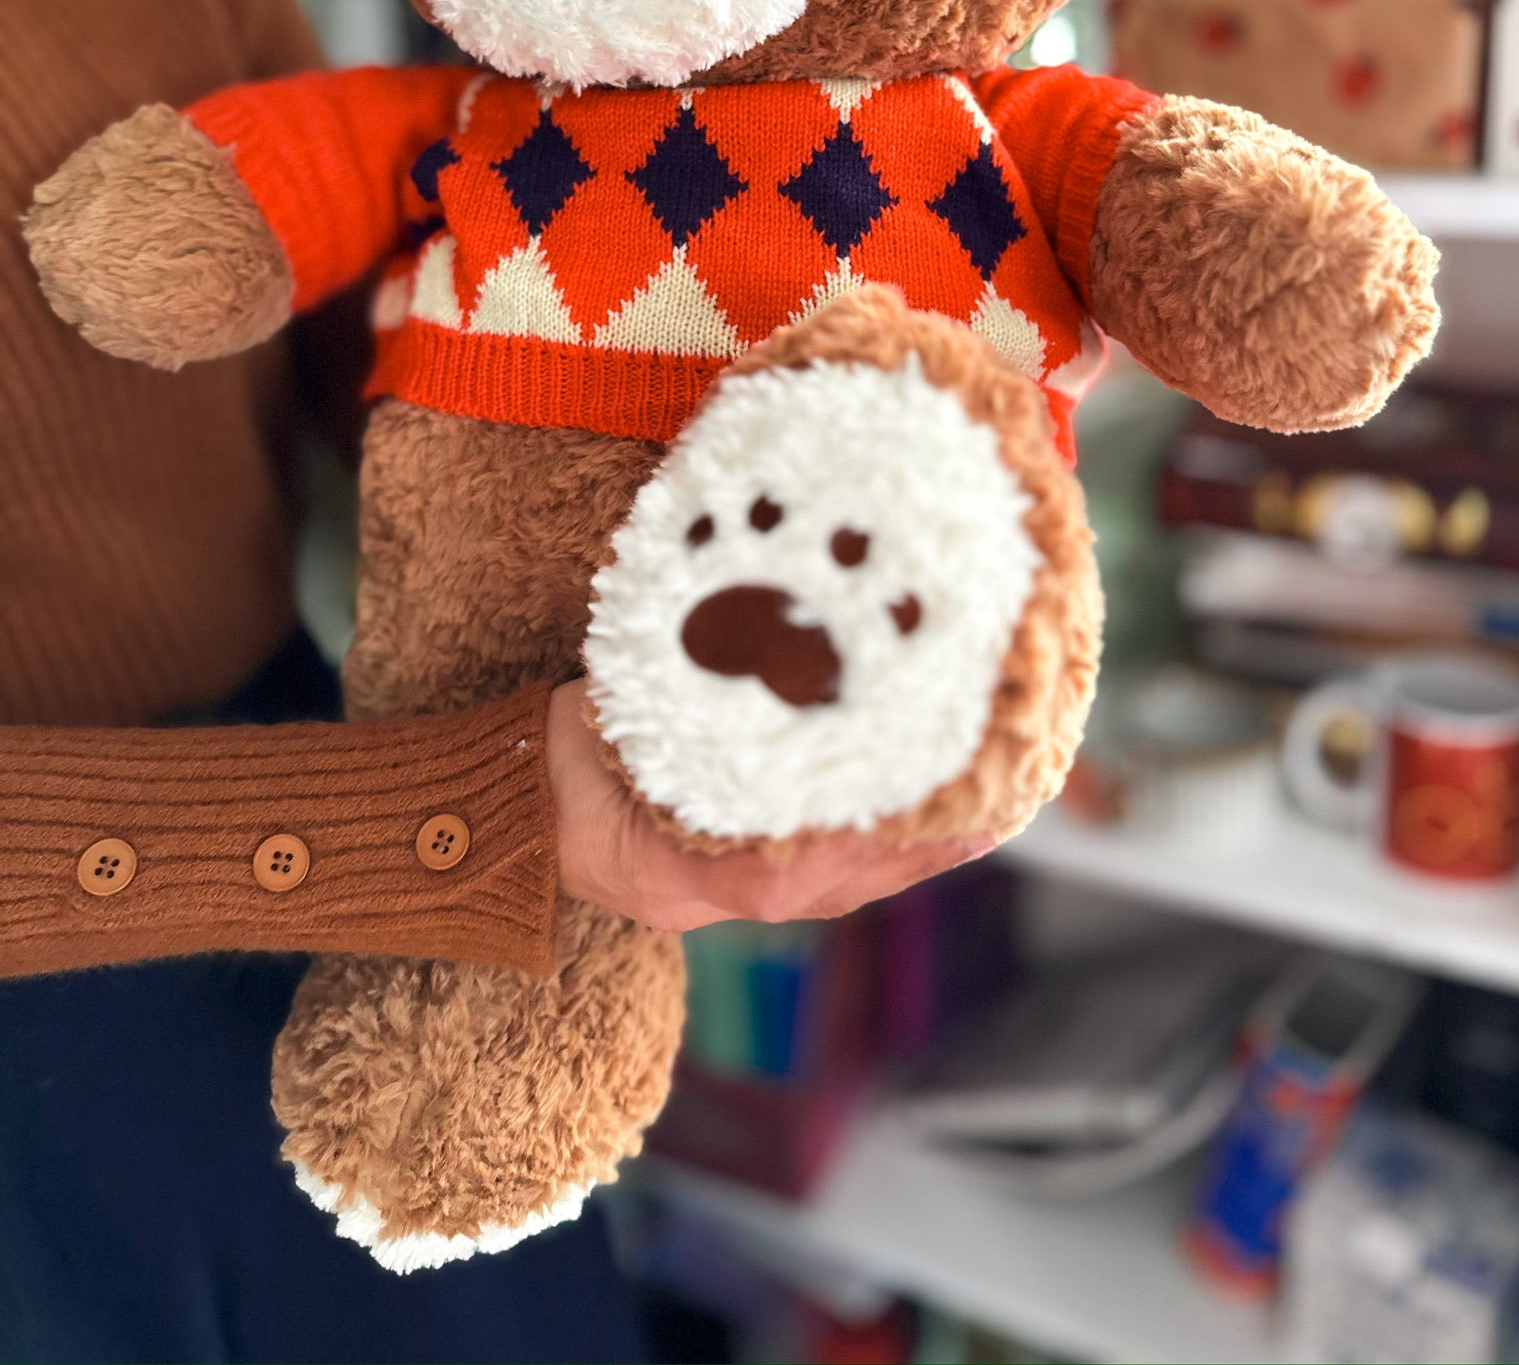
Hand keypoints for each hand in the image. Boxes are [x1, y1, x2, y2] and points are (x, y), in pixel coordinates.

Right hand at [547, 680, 989, 929]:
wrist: (501, 814)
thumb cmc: (543, 763)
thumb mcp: (590, 729)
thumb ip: (659, 711)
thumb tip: (738, 648)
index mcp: (662, 869)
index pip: (770, 874)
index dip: (846, 848)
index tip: (914, 816)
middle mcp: (700, 897)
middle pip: (827, 887)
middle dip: (910, 851)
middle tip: (989, 810)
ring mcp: (715, 897)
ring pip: (835, 886)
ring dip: (909, 852)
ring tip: (984, 812)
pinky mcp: (729, 882)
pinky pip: (820, 875)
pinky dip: (877, 848)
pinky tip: (926, 819)